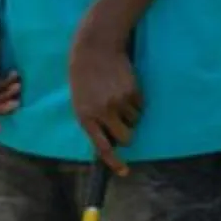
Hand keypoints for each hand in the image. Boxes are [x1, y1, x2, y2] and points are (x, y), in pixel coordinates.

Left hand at [68, 26, 140, 172]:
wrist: (94, 49)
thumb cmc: (84, 76)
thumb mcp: (80, 100)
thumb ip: (92, 120)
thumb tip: (108, 140)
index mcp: (85, 117)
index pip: (101, 147)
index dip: (114, 162)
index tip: (124, 171)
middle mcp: (102, 113)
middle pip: (125, 139)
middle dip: (126, 135)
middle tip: (122, 124)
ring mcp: (119, 103)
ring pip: (134, 122)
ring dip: (130, 114)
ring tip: (117, 96)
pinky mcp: (133, 93)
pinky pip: (140, 107)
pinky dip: (135, 102)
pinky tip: (124, 87)